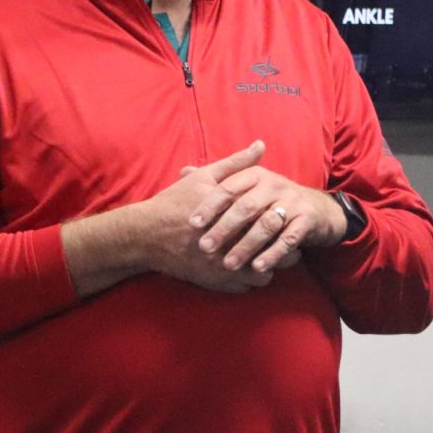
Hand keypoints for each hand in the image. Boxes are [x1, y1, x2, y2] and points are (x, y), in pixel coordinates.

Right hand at [140, 141, 275, 292]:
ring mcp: (228, 268)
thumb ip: (236, 163)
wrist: (147, 235)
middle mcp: (236, 246)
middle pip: (279, 252)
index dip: (286, 219)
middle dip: (285, 244)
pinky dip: (251, 277)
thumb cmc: (175, 203)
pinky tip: (248, 264)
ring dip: (270, 264)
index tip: (286, 214)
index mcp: (238, 218)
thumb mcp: (205, 177)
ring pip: (266, 274)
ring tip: (267, 252)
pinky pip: (248, 287)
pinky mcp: (218, 283)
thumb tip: (260, 145)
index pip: (276, 221)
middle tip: (284, 236)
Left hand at [188, 146, 346, 272]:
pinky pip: (288, 239)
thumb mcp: (246, 185)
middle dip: (223, 228)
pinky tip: (258, 268)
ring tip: (228, 264)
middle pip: (245, 207)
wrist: (316, 208)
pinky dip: (273, 254)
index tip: (192, 223)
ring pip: (265, 225)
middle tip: (204, 247)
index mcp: (254, 174)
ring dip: (246, 246)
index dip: (209, 205)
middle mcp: (274, 184)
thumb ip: (216, 179)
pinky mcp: (306, 219)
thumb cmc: (270, 199)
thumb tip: (183, 171)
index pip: (228, 188)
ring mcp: (291, 202)